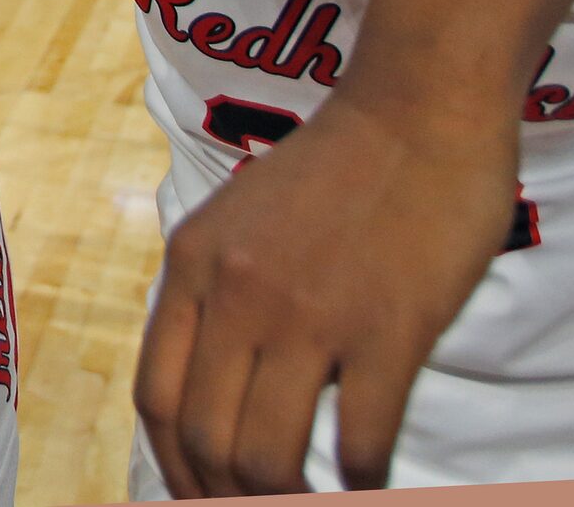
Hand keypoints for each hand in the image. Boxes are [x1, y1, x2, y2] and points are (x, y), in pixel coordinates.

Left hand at [136, 92, 516, 494]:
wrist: (417, 107)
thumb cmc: (337, 165)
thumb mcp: (238, 216)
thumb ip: (215, 290)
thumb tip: (206, 380)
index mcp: (192, 265)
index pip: (157, 396)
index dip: (172, 465)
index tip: (197, 494)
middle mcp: (235, 293)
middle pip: (204, 436)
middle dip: (222, 495)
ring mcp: (308, 314)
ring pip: (266, 455)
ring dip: (283, 502)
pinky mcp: (387, 330)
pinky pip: (356, 441)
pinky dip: (359, 484)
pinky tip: (369, 488)